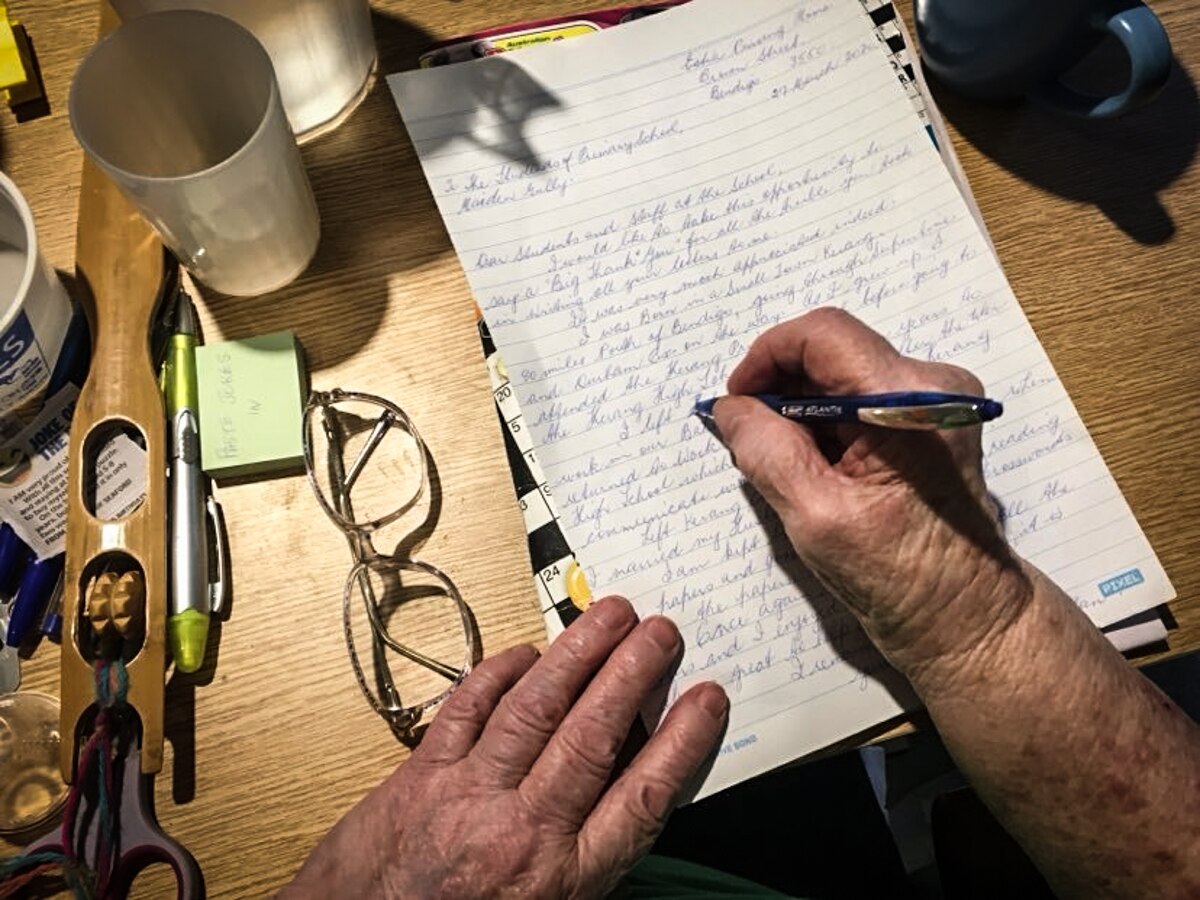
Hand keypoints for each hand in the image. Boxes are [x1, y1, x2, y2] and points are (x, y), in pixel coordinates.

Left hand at [282, 596, 727, 898]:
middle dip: (632, 674)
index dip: (680, 741)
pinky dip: (500, 672)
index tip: (707, 698)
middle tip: (662, 631)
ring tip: (610, 615)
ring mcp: (468, 796)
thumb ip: (589, 856)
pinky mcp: (420, 776)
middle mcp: (521, 831)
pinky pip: (467, 708)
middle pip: (593, 736)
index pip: (641, 796)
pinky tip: (528, 651)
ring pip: (535, 708)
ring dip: (578, 654)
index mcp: (564, 878)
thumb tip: (629, 782)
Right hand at [712, 308, 1031, 682]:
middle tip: (750, 437)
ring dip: (801, 408)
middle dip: (780, 387)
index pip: (823, 335)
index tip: (737, 401)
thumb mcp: (814, 516)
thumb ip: (766, 450)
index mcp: (908, 401)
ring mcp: (934, 402)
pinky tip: (814, 467)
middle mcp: (930, 385)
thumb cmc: (899, 578)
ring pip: (842, 374)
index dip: (766, 356)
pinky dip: (824, 422)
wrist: (966, 615)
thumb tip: (730, 408)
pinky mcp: (928, 421)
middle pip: (832, 351)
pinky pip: (860, 398)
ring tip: (784, 463)